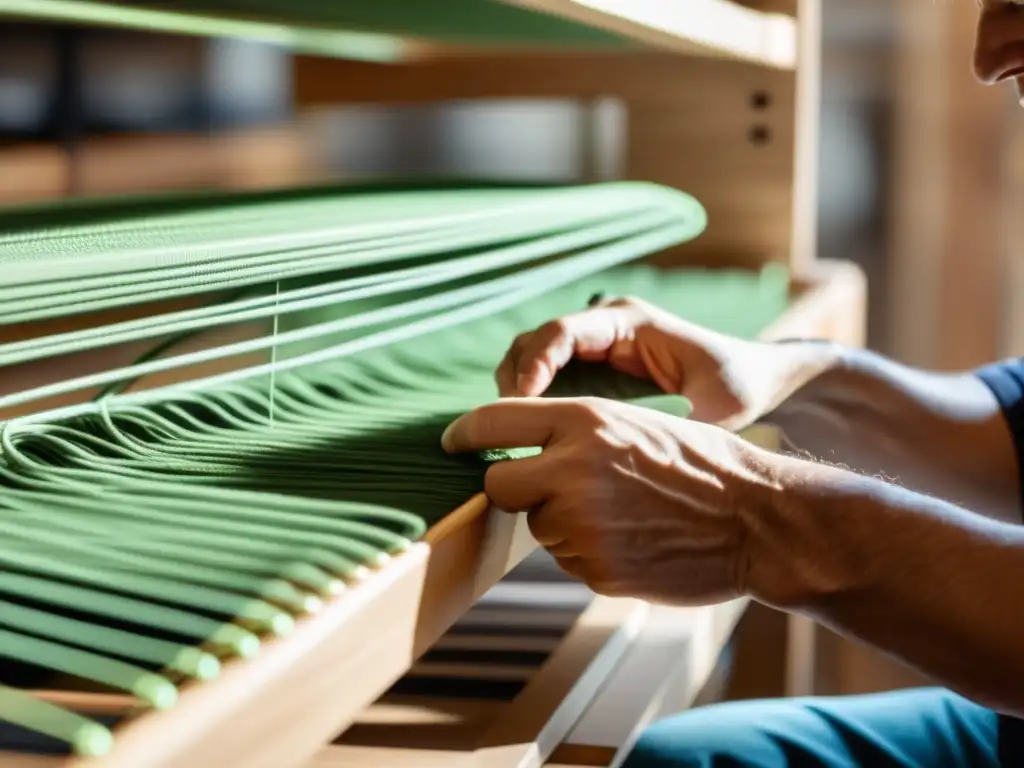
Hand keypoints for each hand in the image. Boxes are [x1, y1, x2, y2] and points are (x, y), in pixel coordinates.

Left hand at [441, 396, 782, 604]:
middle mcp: (572, 468)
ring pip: (538, 526)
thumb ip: (576, 432)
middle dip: (516, 488)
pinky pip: (569, 559)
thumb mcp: (638, 423)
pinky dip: (591, 552)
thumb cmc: (701, 464)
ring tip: (624, 514)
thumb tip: (520, 450)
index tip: (453, 441)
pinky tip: (634, 540)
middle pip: (498, 484)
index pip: (494, 420)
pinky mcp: (596, 569)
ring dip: (564, 523)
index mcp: (585, 420)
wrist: (758, 519)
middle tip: (554, 489)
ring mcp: (582, 523)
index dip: (465, 434)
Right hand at [496, 297, 835, 430]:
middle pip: (534, 341)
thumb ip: (675, 426)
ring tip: (519, 436)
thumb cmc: (737, 386)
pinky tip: (537, 439)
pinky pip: (546, 379)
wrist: (754, 379)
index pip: (562, 331)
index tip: (521, 403)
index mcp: (628, 321)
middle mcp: (604, 326)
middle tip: (511, 428)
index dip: (534, 365)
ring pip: (531, 358)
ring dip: (518, 392)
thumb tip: (633, 453)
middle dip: (515, 379)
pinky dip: (533, 404)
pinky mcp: (591, 369)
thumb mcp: (716, 406)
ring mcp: (594, 346)